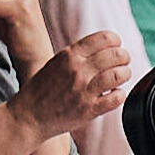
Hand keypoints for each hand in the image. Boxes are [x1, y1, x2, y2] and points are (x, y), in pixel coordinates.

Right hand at [21, 28, 133, 143]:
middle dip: (124, 57)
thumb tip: (105, 46)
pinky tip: (115, 94)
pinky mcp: (89, 110)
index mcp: (70, 55)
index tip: (117, 46)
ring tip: (122, 76)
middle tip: (124, 62)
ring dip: (125, 74)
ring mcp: (84, 90)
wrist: (29, 116)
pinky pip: (116, 98)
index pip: (104, 38)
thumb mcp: (56, 62)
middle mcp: (78, 70)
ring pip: (119, 75)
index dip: (116, 41)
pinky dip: (120, 94)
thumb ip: (78, 54)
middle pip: (116, 55)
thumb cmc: (43, 89)